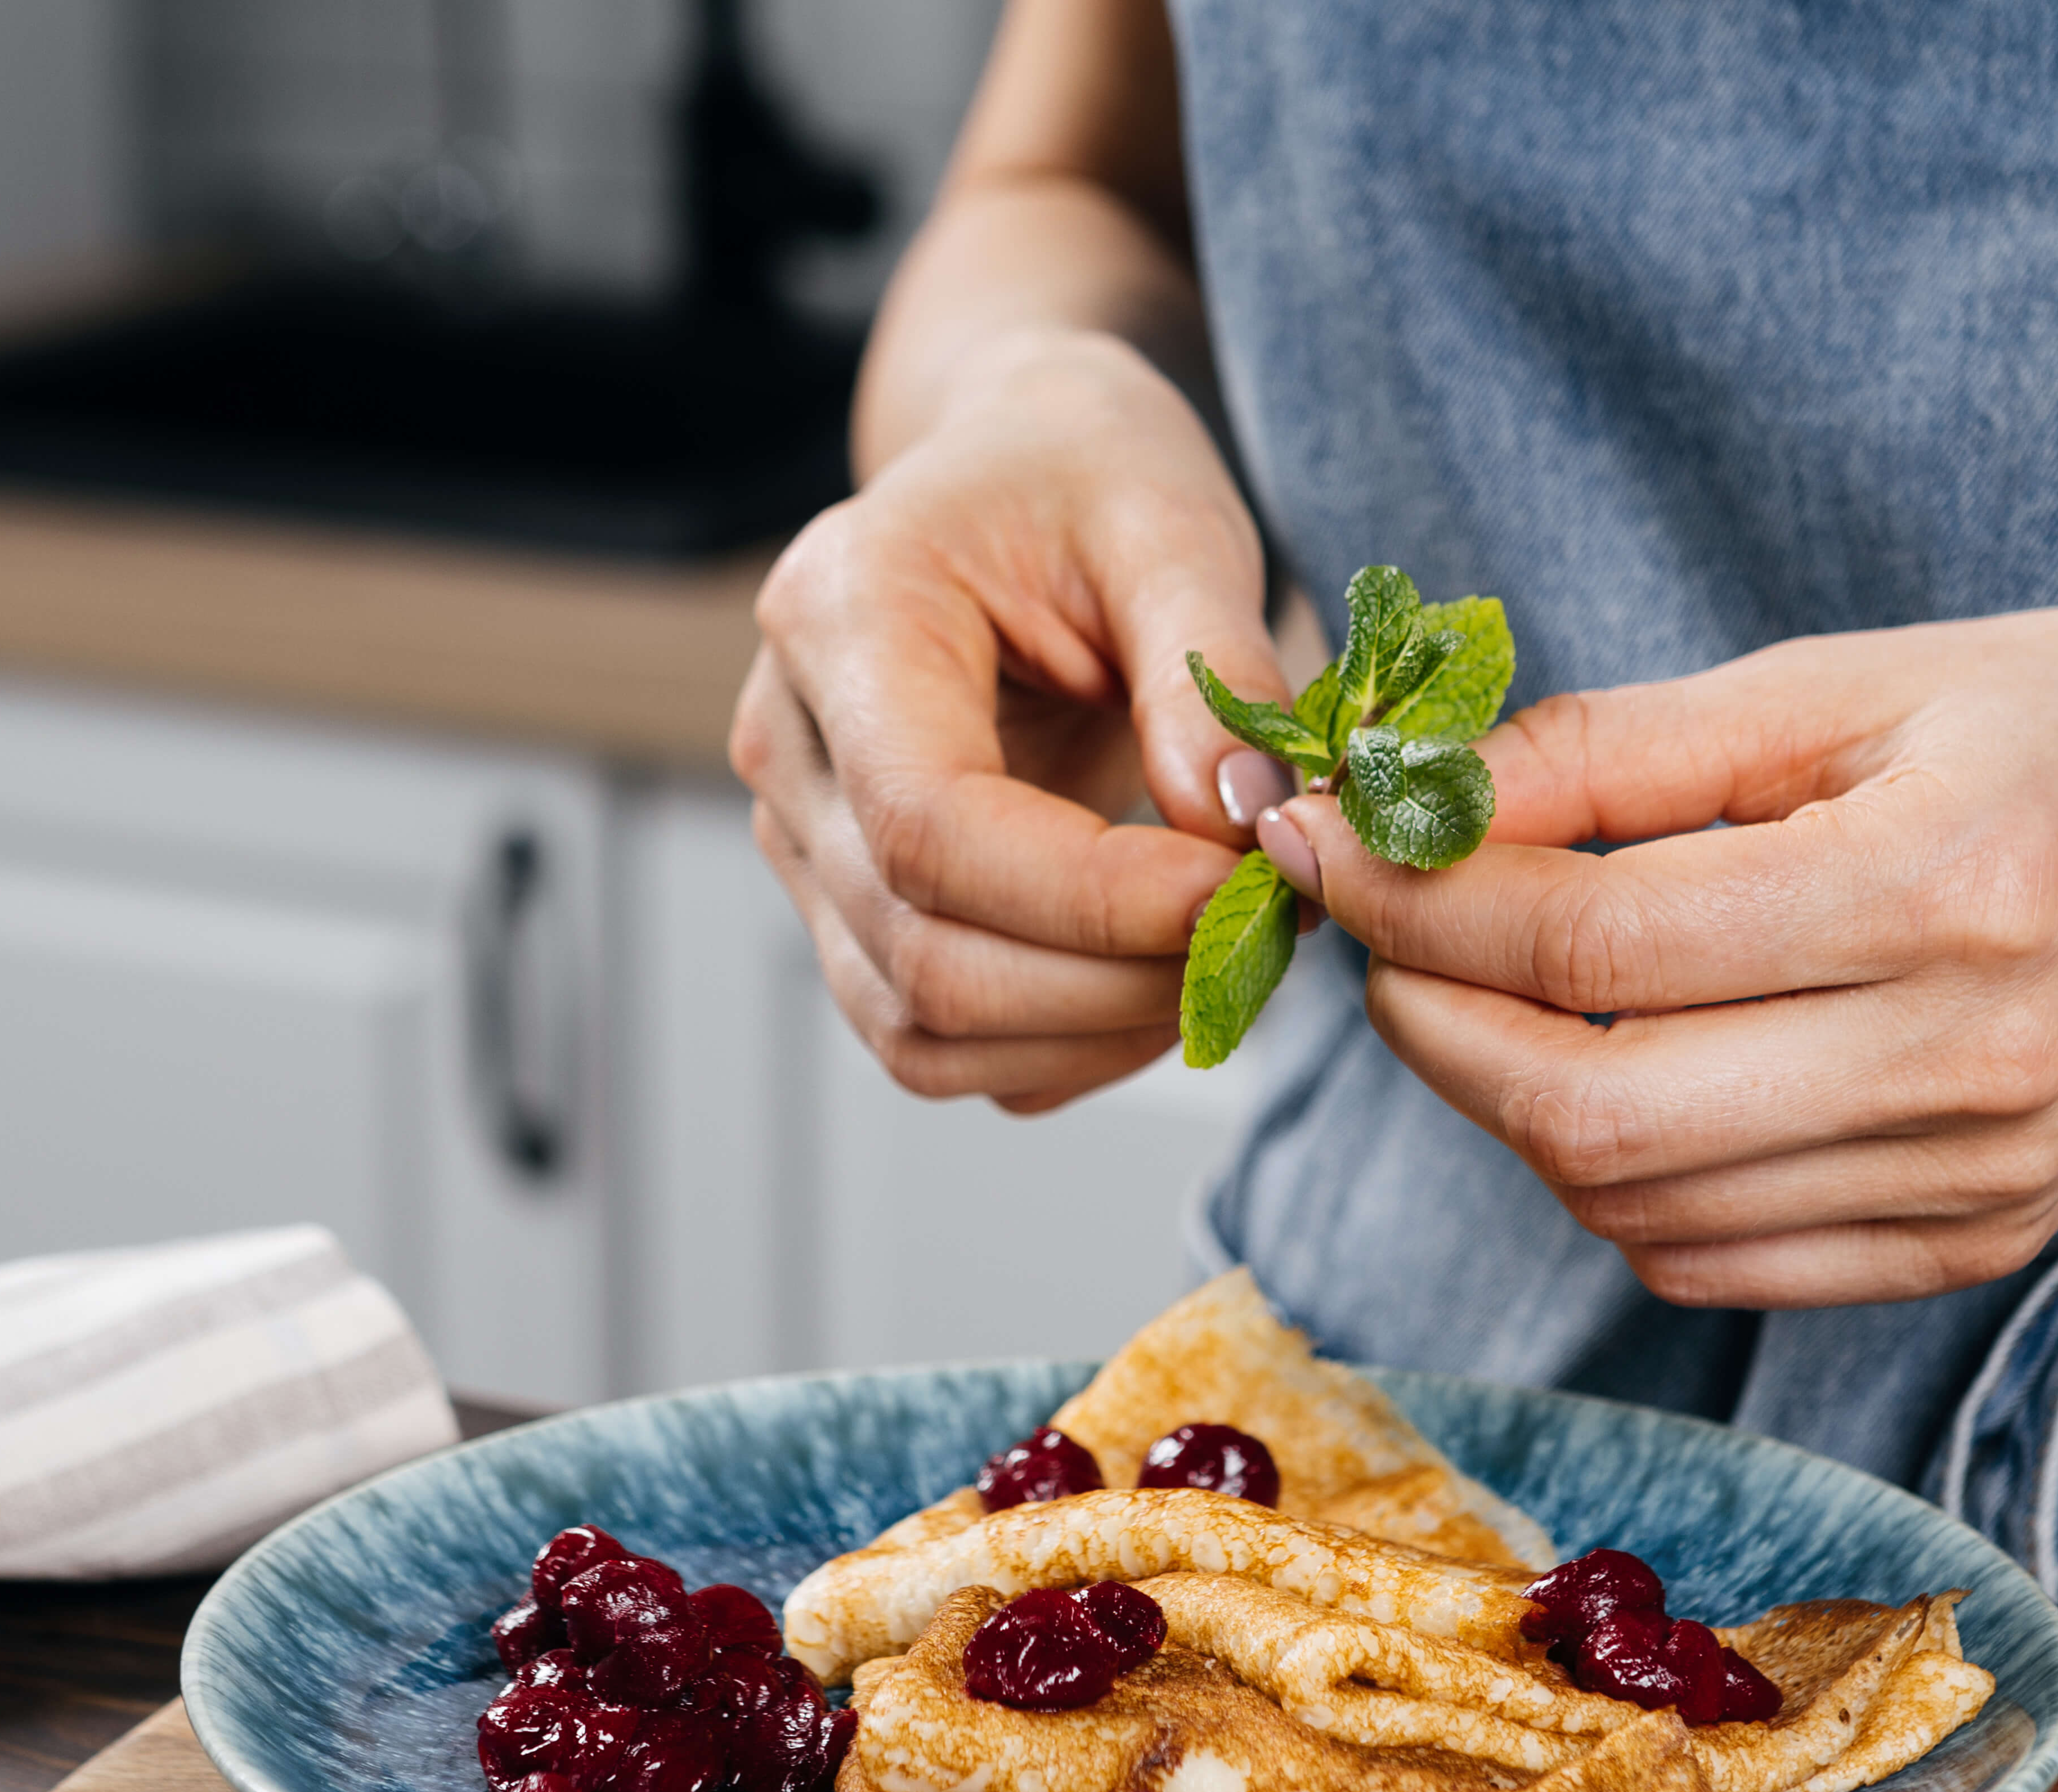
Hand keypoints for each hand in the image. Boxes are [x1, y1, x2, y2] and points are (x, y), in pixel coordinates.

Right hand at [733, 332, 1292, 1110]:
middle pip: (922, 955)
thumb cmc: (1087, 477)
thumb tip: (1244, 826)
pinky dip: (1064, 1050)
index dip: (1093, 897)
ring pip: (923, 1030)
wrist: (1014, 476)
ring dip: (1096, 1034)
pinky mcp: (853, 912)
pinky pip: (941, 1046)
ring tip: (1228, 958)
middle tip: (1270, 932)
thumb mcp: (1171, 521)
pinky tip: (1159, 978)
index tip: (1245, 889)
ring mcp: (805, 845)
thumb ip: (1209, 674)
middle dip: (1116, 981)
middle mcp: (786, 747)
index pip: (930, 828)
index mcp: (840, 620)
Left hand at [1263, 607, 2057, 1306]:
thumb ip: (1620, 750)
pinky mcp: (1965, 1246)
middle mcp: (1966, 1061)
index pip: (1594, 947)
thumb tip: (1417, 799)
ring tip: (1469, 993)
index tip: (1315, 845)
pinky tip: (1588, 1077)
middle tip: (1370, 935)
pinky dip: (1604, 1181)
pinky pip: (1709, 1260)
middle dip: (1424, 1024)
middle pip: (1590, 1110)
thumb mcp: (1854, 680)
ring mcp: (1969, 1181)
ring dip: (1499, 1104)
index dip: (1413, 903)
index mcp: (1947, 886)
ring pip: (1630, 1203)